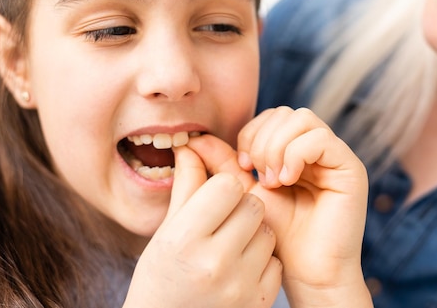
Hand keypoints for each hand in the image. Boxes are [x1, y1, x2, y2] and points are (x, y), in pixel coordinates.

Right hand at [124, 146, 281, 307]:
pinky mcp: (259, 302)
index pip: (228, 185)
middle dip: (242, 207)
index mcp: (185, 239)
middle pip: (253, 205)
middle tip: (225, 222)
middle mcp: (214, 263)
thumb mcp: (165, 232)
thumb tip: (192, 144)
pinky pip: (275, 262)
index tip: (215, 198)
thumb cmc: (161, 277)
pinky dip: (262, 261)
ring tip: (231, 247)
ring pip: (268, 232)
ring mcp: (240, 285)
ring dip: (254, 233)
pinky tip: (240, 269)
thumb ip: (186, 186)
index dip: (223, 187)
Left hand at [187, 107, 371, 307]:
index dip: (251, 133)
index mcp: (296, 151)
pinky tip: (287, 181)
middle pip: (286, 113)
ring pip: (303, 119)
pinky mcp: (350, 169)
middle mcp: (319, 150)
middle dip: (263, 139)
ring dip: (277, 147)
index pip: (272, 116)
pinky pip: (320, 139)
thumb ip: (224, 165)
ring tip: (273, 181)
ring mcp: (336, 157)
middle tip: (258, 175)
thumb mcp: (245, 194)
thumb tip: (194, 139)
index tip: (243, 165)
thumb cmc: (277, 238)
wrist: (306, 272)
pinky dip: (295, 154)